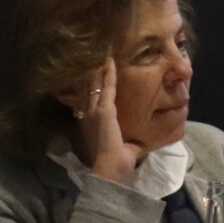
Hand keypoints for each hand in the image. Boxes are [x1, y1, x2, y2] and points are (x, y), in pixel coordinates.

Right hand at [69, 58, 142, 184]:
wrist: (109, 166)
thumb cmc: (114, 162)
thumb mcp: (121, 148)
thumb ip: (127, 143)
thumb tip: (136, 145)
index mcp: (89, 124)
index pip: (87, 101)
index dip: (88, 88)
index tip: (89, 78)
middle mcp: (88, 115)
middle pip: (86, 89)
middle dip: (89, 74)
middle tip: (92, 59)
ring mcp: (94, 111)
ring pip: (94, 84)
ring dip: (98, 70)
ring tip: (101, 56)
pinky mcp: (105, 109)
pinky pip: (107, 87)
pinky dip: (109, 73)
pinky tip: (110, 61)